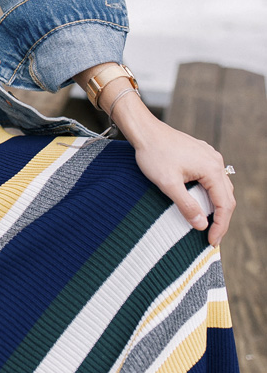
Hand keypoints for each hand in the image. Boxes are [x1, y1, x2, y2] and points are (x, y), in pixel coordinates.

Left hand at [106, 86, 235, 245]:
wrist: (145, 130)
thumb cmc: (153, 154)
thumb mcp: (168, 184)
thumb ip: (187, 206)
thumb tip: (202, 225)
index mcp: (211, 169)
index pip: (225, 204)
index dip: (220, 226)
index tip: (211, 242)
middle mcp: (215, 161)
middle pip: (227, 196)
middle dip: (221, 219)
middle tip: (211, 238)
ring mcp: (209, 156)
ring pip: (221, 187)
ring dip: (217, 206)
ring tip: (209, 224)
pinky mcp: (201, 154)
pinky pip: (213, 178)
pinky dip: (211, 193)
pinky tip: (203, 202)